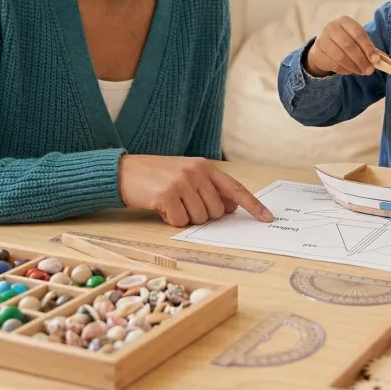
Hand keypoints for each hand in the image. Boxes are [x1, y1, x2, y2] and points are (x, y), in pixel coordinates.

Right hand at [117, 155, 273, 225]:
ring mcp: (182, 182)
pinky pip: (180, 222)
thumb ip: (209, 189)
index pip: (235, 188)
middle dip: (201, 215)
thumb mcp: (186, 177)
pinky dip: (170, 221)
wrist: (123, 171)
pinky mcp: (167, 195)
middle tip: (182, 204)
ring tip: (170, 203)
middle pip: (216, 211)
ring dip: (185, 218)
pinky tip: (160, 207)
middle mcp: (196, 172)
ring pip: (199, 219)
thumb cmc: (156, 177)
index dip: (253, 205)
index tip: (267, 218)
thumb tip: (229, 207)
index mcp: (205, 167)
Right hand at [304, 15, 377, 77]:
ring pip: (340, 57)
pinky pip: (334, 64)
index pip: (358, 33)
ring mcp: (322, 39)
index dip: (368, 47)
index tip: (376, 60)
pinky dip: (345, 70)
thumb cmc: (345, 41)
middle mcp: (331, 27)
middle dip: (361, 60)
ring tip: (362, 72)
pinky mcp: (318, 52)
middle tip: (370, 70)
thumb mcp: (356, 40)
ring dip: (354, 67)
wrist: (323, 46)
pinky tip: (351, 71)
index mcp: (344, 21)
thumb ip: (368, 48)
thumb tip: (381, 60)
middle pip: (348, 45)